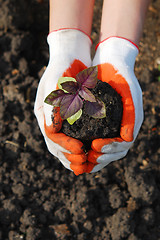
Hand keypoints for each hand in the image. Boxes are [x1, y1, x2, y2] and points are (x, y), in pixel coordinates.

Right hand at [34, 29, 91, 174]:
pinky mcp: (69, 119)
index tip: (79, 151)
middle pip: (55, 145)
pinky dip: (77, 149)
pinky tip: (87, 153)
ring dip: (72, 157)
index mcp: (43, 114)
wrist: (69, 57)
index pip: (52, 136)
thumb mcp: (55, 83)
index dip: (65, 146)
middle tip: (82, 165)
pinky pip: (70, 139)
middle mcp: (49, 120)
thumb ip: (52, 105)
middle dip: (68, 157)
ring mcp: (58, 121)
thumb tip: (52, 130)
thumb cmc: (62, 68)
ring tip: (84, 165)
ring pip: (61, 146)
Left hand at [87, 37, 143, 172]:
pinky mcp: (100, 122)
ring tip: (81, 160)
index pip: (123, 145)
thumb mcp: (129, 93)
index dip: (110, 149)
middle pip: (113, 152)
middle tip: (87, 159)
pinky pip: (94, 139)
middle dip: (101, 158)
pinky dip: (87, 147)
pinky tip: (77, 148)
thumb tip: (128, 139)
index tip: (95, 146)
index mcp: (130, 123)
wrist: (112, 62)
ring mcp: (111, 125)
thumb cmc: (122, 77)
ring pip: (104, 149)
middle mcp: (121, 127)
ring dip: (93, 158)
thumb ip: (131, 115)